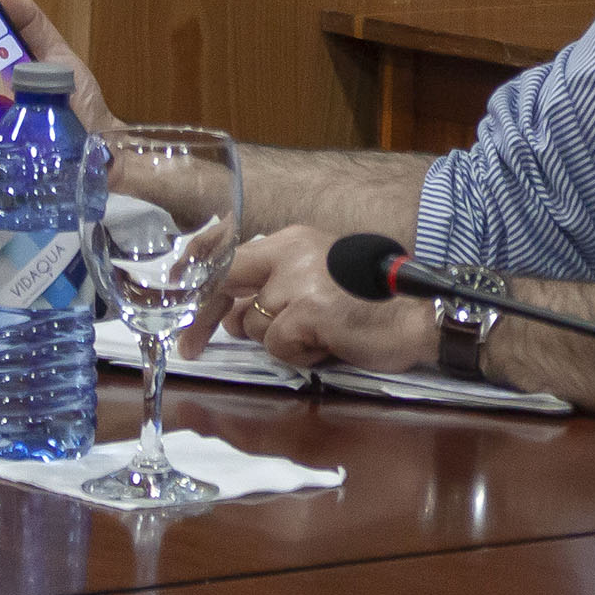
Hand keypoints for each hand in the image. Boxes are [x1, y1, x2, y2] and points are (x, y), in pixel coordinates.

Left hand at [182, 223, 442, 374]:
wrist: (420, 316)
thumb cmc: (373, 304)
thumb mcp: (319, 280)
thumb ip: (276, 289)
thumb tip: (232, 314)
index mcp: (293, 238)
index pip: (230, 255)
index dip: (197, 280)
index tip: (174, 300)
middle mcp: (291, 250)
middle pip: (225, 285)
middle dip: (204, 321)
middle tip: (190, 350)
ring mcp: (299, 279)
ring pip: (255, 325)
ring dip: (280, 342)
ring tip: (319, 336)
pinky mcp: (309, 309)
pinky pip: (278, 346)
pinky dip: (300, 355)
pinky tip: (329, 344)